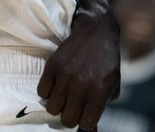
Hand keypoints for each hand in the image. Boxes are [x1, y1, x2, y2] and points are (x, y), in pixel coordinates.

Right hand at [37, 7, 119, 130]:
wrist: (96, 32)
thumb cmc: (106, 62)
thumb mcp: (111, 86)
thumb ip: (101, 108)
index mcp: (99, 91)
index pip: (86, 124)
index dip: (86, 122)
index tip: (86, 114)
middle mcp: (81, 85)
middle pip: (67, 120)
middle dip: (70, 117)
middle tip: (74, 107)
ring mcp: (65, 75)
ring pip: (52, 108)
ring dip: (58, 105)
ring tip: (65, 96)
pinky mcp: (52, 66)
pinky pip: (42, 91)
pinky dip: (48, 92)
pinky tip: (57, 84)